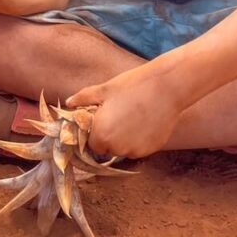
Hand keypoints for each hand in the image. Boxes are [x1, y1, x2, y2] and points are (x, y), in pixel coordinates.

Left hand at [66, 66, 182, 158]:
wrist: (167, 86)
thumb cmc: (133, 85)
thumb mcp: (105, 89)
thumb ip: (84, 98)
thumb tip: (68, 102)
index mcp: (101, 134)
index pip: (92, 144)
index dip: (97, 131)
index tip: (104, 118)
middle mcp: (117, 148)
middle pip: (108, 149)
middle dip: (110, 136)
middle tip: (120, 114)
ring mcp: (136, 151)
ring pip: (125, 149)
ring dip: (125, 139)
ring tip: (134, 115)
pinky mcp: (152, 150)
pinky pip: (140, 148)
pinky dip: (140, 139)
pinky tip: (146, 121)